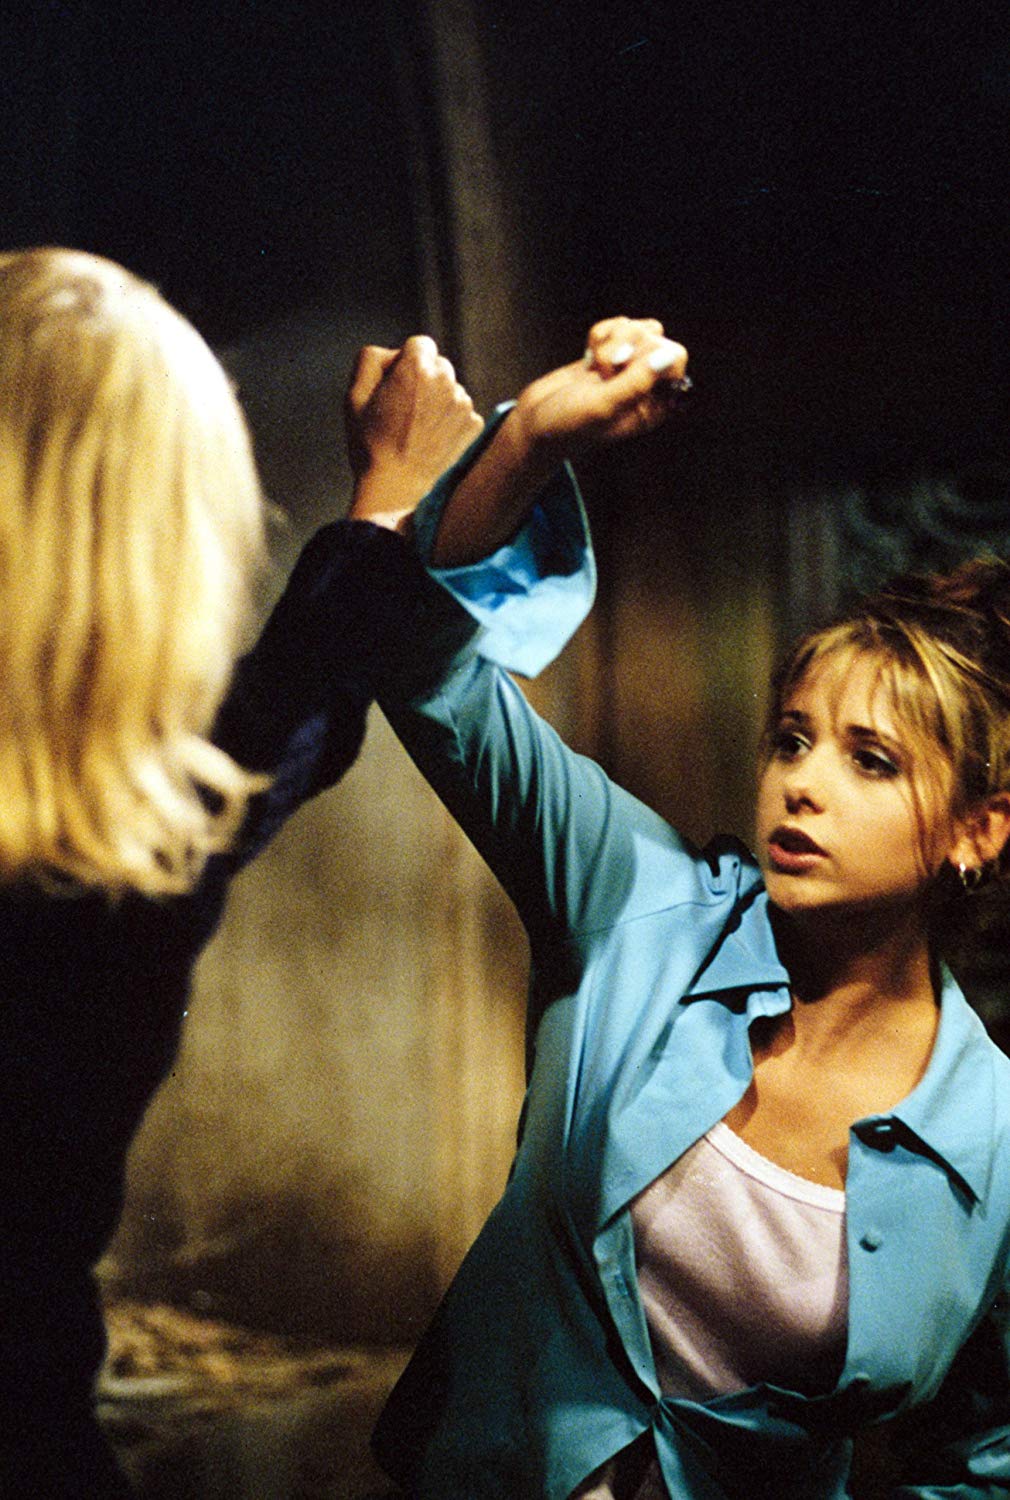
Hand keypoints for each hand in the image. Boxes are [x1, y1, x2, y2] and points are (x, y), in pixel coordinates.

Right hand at [346, 336, 484, 531]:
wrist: (396, 489)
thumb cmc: (370, 444)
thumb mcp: (354, 395)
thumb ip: (371, 359)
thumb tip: (394, 354)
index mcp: (417, 368)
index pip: (419, 344)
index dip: (404, 363)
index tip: (395, 386)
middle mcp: (447, 381)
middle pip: (438, 365)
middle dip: (423, 379)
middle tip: (403, 410)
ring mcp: (464, 404)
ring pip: (450, 388)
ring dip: (436, 400)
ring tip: (416, 428)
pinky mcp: (474, 425)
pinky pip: (460, 411)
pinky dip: (448, 420)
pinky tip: (431, 439)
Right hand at [511, 316, 688, 467]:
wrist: (533, 424)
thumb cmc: (567, 425)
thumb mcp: (602, 406)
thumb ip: (637, 382)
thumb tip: (667, 356)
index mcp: (654, 406)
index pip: (675, 358)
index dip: (649, 354)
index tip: (622, 369)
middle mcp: (646, 386)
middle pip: (655, 337)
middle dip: (624, 346)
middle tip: (602, 373)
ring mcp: (628, 369)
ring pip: (636, 328)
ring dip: (611, 341)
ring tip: (593, 367)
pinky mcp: (609, 355)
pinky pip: (617, 326)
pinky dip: (599, 334)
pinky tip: (587, 358)